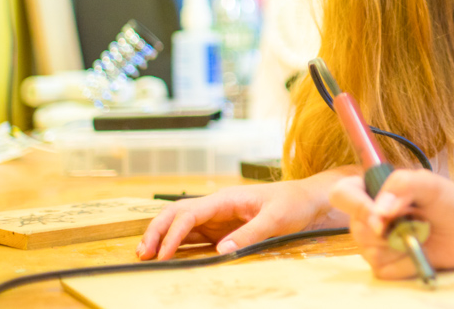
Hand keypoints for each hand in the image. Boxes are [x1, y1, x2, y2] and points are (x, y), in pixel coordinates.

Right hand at [136, 169, 352, 259]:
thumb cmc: (295, 203)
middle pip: (177, 214)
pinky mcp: (223, 228)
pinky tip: (168, 256)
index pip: (190, 213)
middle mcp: (218, 205)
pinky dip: (178, 243)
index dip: (173, 233)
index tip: (163, 254)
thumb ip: (250, 233)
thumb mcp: (277, 218)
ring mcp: (219, 217)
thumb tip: (221, 251)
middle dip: (157, 231)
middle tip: (143, 254)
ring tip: (147, 255)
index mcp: (227, 198)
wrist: (310, 200)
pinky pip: (195, 235)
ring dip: (163, 237)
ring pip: (182, 223)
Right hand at [329, 169, 453, 278]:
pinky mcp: (387, 265)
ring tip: (421, 234)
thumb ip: (402, 185)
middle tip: (414, 222)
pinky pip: (383, 269)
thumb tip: (379, 211)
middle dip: (387, 229)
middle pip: (355, 227)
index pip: (343, 194)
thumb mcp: (431, 184)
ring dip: (399, 245)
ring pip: (368, 251)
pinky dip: (404, 262)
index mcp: (374, 190)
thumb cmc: (451, 202)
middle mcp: (370, 216)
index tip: (381, 216)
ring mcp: (376, 243)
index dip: (356, 205)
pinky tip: (420, 251)